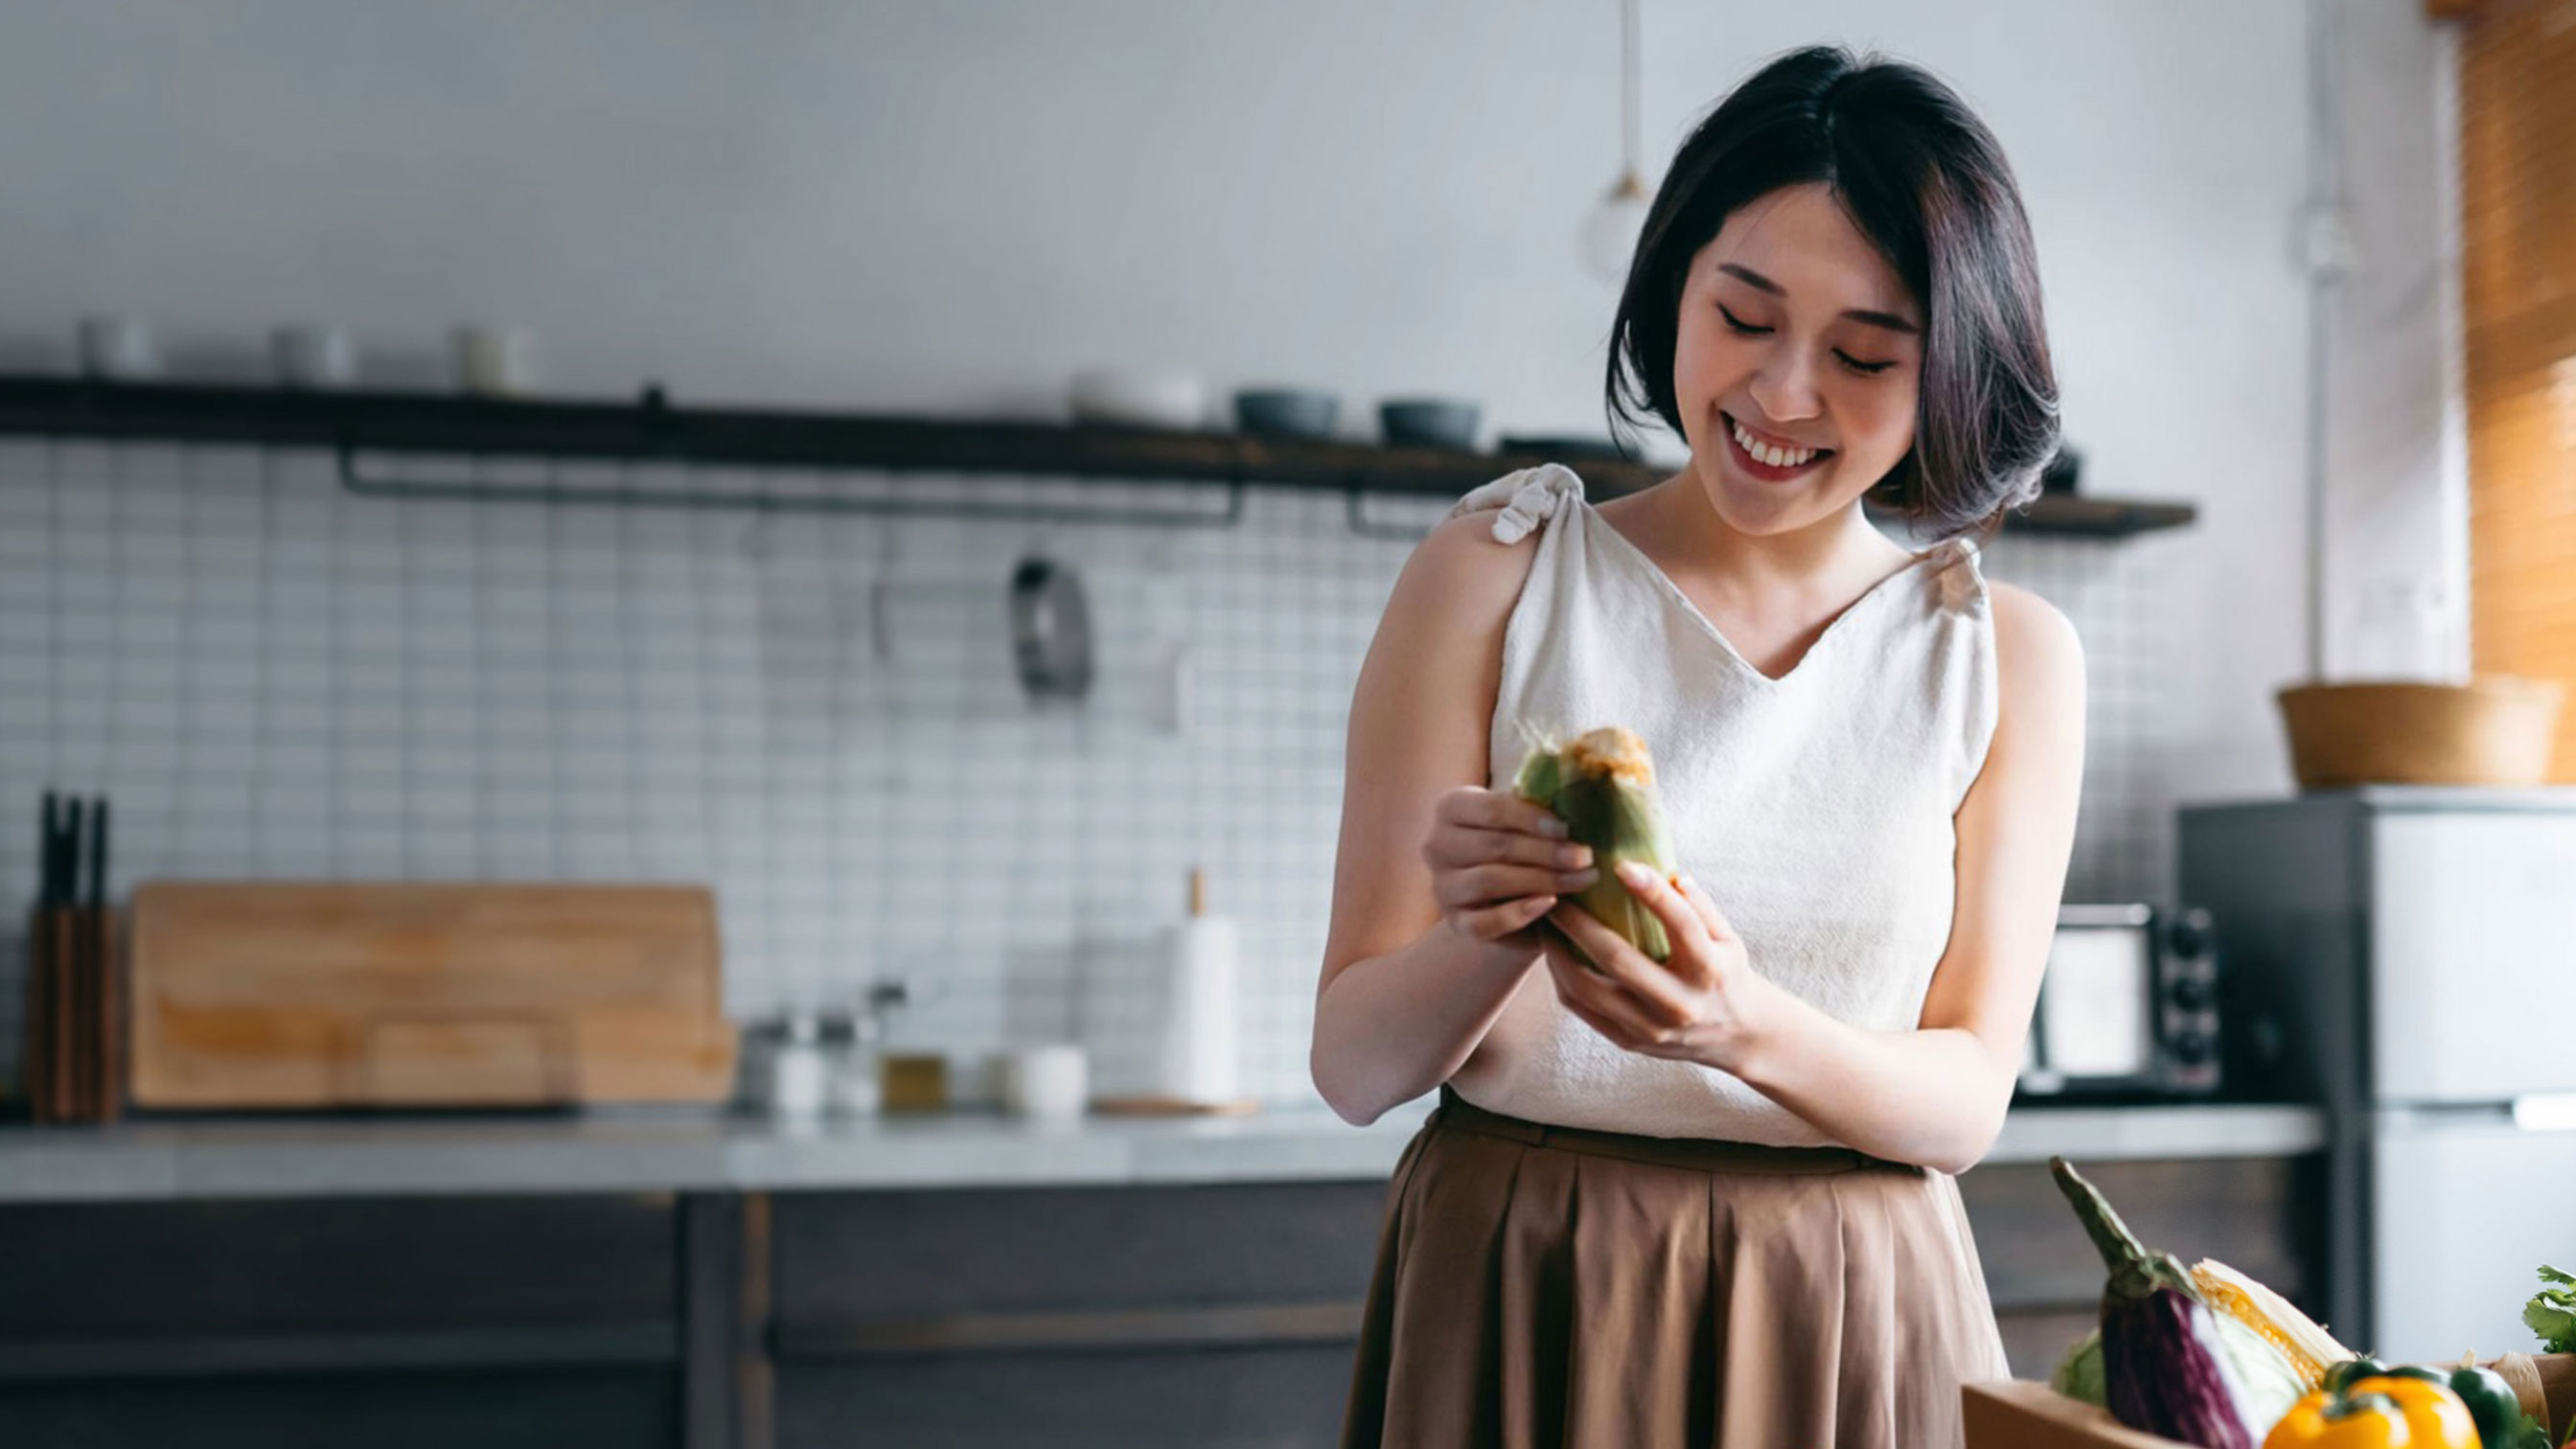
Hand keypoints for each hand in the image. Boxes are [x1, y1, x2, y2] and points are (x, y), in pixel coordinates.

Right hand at [1422, 786, 1598, 951]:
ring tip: (1580, 879)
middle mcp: (1437, 845)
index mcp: (1451, 808)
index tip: (1567, 827)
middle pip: (1493, 845)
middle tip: (1584, 856)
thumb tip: (1577, 799)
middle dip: (1545, 851)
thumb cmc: (1522, 846)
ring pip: (1489, 881)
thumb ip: (1539, 808)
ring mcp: (1443, 887)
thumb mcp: (1525, 821)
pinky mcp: (1456, 922)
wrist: (1507, 897)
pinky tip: (1549, 903)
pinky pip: (1484, 922)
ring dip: (1541, 879)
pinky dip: (1518, 914)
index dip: (1530, 817)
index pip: (1490, 808)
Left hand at [1543, 861, 1776, 1072]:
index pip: (1682, 925)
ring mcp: (1651, 1028)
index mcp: (1709, 971)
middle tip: (1557, 895)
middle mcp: (1679, 1003)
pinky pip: (1582, 1009)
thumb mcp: (1728, 939)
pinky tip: (1556, 953)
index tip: (1622, 865)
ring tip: (1547, 924)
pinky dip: (1562, 979)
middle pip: (1618, 960)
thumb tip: (1670, 873)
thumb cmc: (1727, 974)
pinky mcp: (1630, 1041)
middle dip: (1579, 924)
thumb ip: (1701, 907)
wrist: (1737, 1036)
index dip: (1653, 892)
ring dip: (1558, 953)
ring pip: (1588, 989)